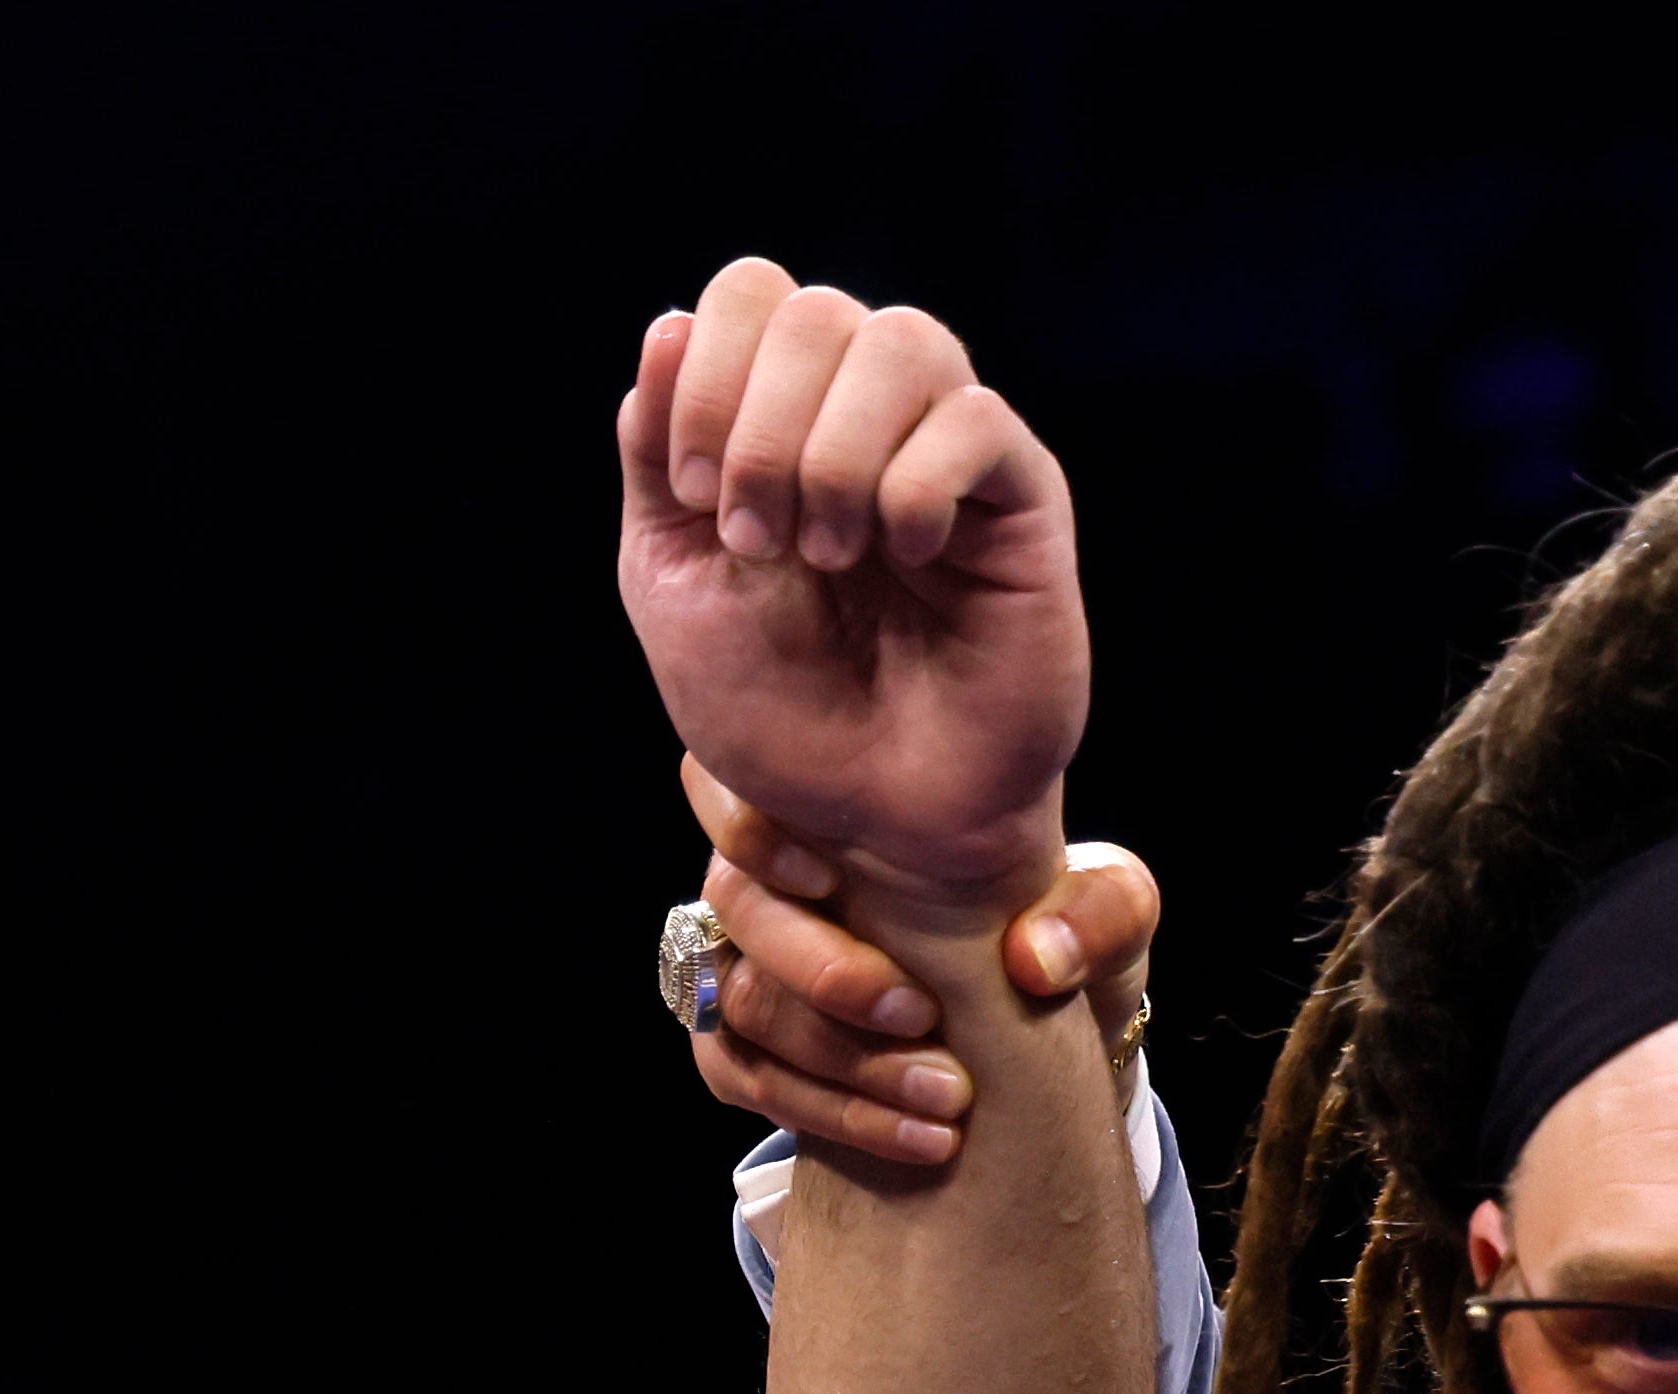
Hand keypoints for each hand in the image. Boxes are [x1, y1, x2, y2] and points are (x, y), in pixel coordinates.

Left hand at [617, 261, 1087, 917]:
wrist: (867, 816)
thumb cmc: (777, 709)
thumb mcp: (673, 581)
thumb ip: (656, 460)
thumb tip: (667, 329)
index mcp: (779, 417)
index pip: (752, 294)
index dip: (706, 373)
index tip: (694, 496)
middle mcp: (865, 414)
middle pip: (817, 309)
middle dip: (758, 428)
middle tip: (756, 540)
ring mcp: (948, 448)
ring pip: (903, 340)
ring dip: (833, 454)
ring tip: (825, 555)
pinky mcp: (1022, 496)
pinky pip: (974, 421)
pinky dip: (912, 488)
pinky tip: (899, 558)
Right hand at [682, 752, 1163, 1167]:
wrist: (1042, 1041)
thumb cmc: (1063, 943)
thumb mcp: (1113, 912)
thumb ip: (1100, 909)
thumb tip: (1033, 956)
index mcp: (838, 811)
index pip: (729, 782)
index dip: (753, 826)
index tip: (830, 878)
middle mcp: (774, 881)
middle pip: (734, 905)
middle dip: (823, 971)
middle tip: (922, 1017)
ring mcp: (748, 966)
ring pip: (740, 1004)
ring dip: (840, 1059)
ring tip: (948, 1097)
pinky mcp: (747, 1050)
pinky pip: (745, 1080)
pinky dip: (831, 1114)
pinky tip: (917, 1138)